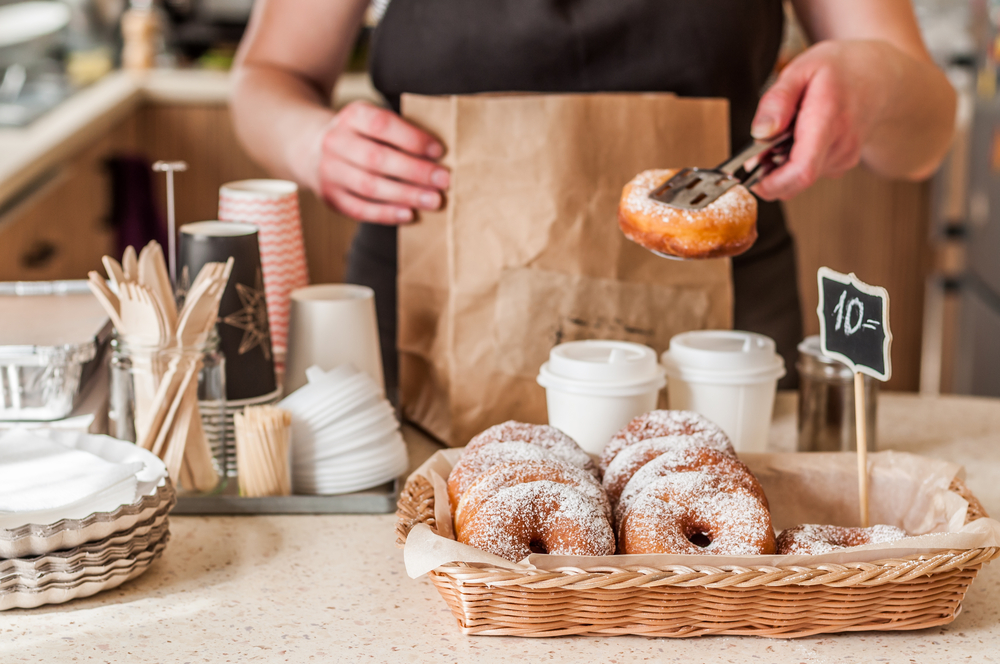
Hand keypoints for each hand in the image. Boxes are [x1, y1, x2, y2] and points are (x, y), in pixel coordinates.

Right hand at [316, 101, 450, 222]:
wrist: (311, 147)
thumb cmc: (361, 135)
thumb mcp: (373, 120)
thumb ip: (400, 132)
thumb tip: (439, 156)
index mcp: (351, 116)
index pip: (382, 124)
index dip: (412, 138)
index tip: (438, 151)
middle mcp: (336, 142)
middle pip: (377, 158)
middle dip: (415, 171)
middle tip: (443, 180)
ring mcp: (329, 171)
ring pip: (370, 186)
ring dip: (406, 195)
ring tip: (433, 200)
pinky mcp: (331, 196)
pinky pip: (360, 209)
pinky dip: (386, 214)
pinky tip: (409, 215)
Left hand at [749, 41, 882, 200]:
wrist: (881, 76)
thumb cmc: (840, 69)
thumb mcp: (801, 69)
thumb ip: (777, 100)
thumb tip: (761, 132)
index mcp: (828, 118)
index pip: (803, 169)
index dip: (773, 183)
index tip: (753, 180)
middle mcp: (841, 143)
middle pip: (798, 180)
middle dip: (770, 176)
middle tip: (756, 154)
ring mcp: (845, 156)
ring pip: (801, 179)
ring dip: (781, 167)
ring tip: (782, 136)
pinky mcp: (844, 163)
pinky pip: (810, 172)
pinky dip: (794, 163)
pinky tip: (798, 139)